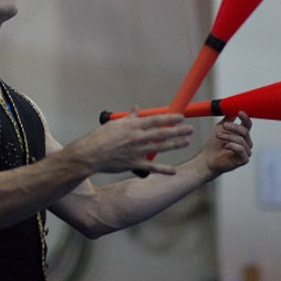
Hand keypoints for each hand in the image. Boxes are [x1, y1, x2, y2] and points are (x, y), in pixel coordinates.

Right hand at [71, 112, 192, 175]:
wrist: (90, 155)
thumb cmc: (99, 138)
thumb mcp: (114, 124)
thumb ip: (129, 118)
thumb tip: (137, 110)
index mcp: (133, 126)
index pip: (156, 120)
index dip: (170, 118)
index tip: (181, 116)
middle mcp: (137, 138)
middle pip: (162, 133)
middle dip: (178, 130)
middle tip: (190, 129)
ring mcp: (137, 152)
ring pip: (161, 147)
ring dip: (175, 145)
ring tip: (186, 142)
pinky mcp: (135, 164)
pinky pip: (152, 167)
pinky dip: (164, 169)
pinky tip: (174, 171)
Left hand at [201, 112, 252, 175]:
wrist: (207, 158)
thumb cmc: (214, 144)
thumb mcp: (220, 127)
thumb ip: (228, 118)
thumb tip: (233, 107)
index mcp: (242, 135)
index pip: (248, 124)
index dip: (245, 117)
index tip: (239, 112)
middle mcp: (246, 143)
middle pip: (245, 131)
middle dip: (234, 127)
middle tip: (224, 125)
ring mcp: (246, 152)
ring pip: (241, 140)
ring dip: (228, 136)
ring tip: (218, 135)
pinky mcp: (243, 160)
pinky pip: (240, 149)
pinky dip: (231, 145)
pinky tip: (225, 146)